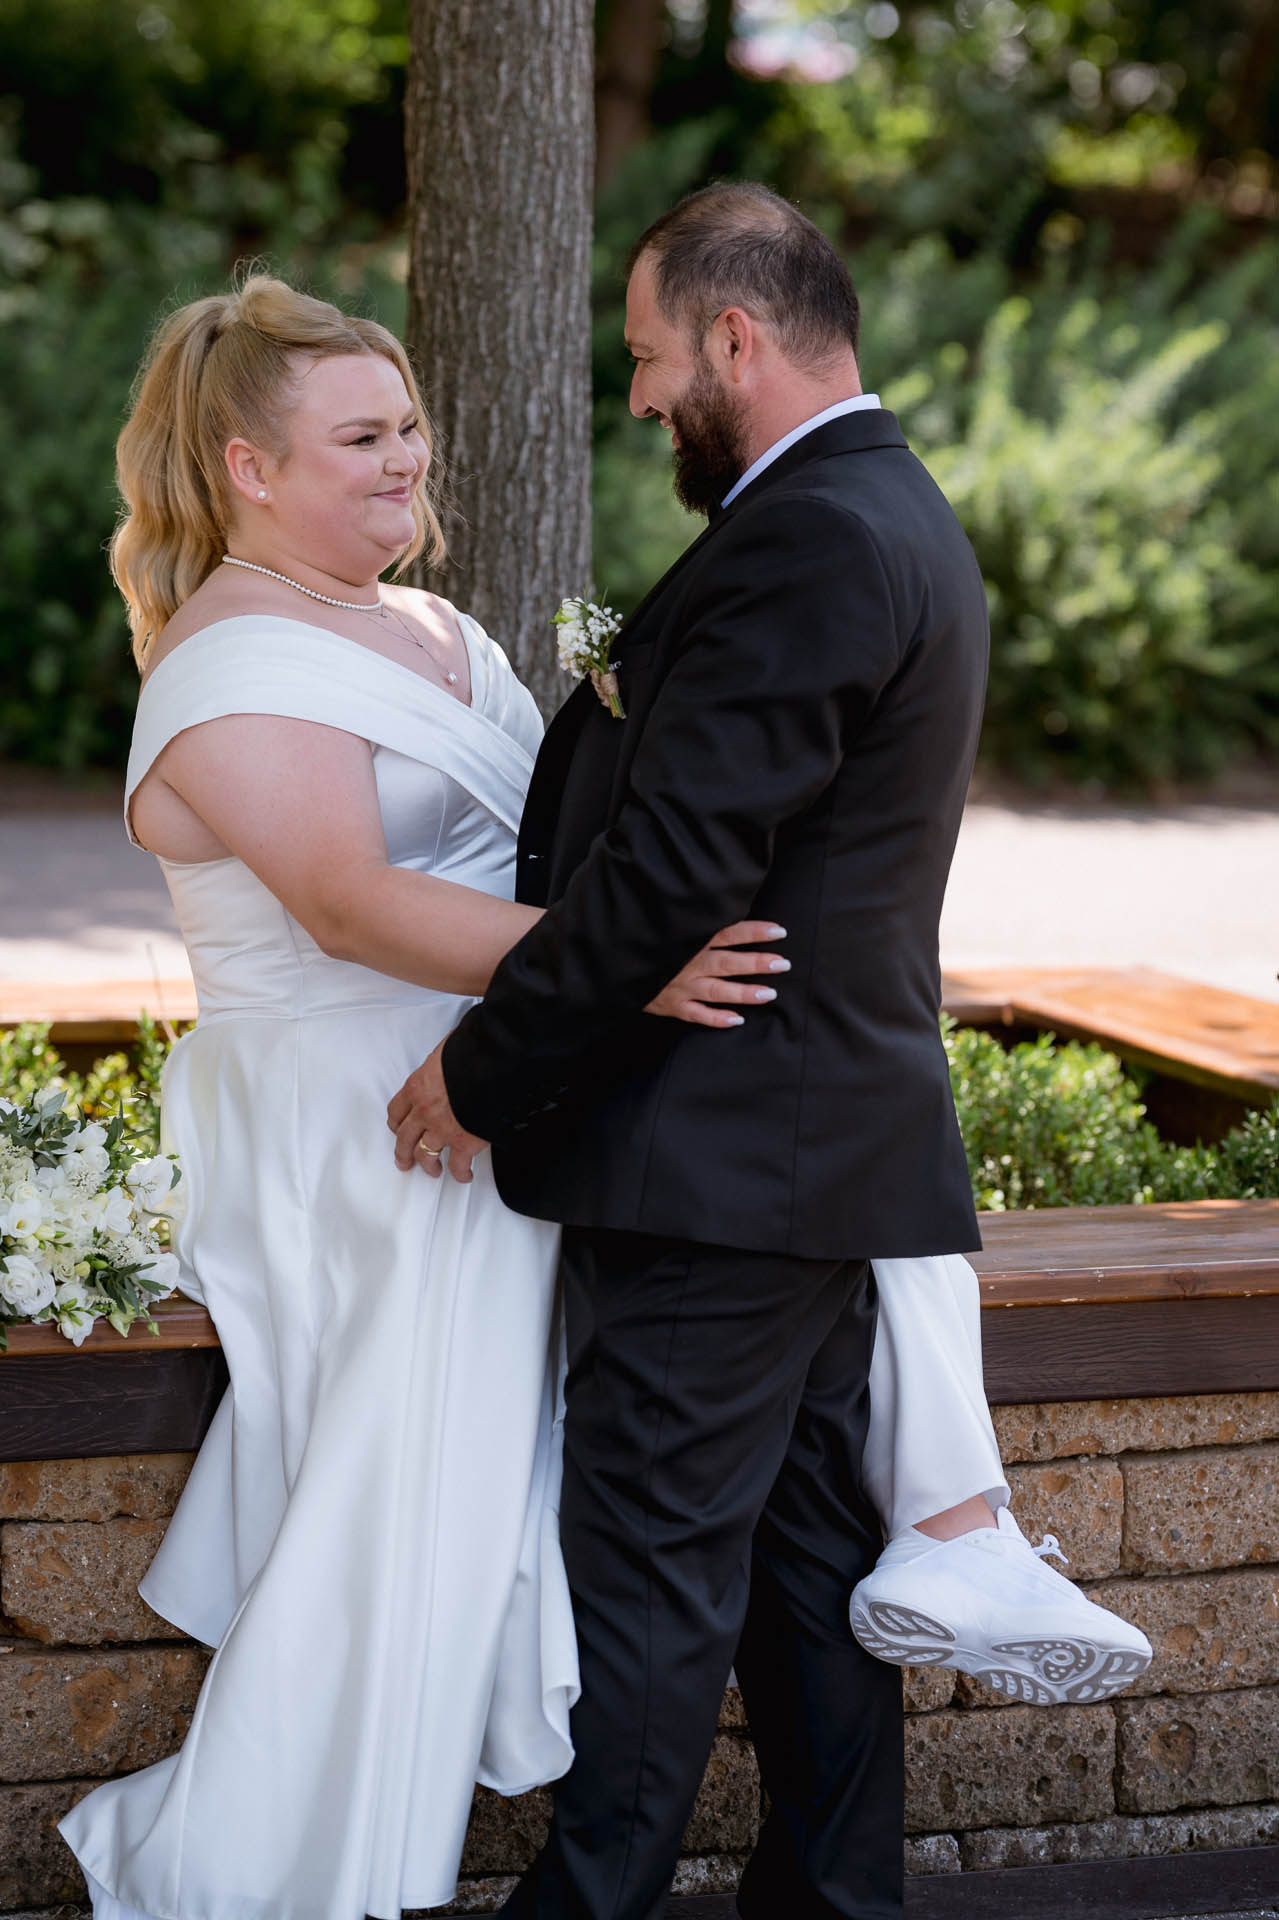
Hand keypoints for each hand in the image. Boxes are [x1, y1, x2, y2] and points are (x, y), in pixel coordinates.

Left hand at [387, 1041, 488, 1181]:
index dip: (396, 1123)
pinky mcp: (464, 1143)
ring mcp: (442, 1130)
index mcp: (417, 1087)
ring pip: (426, 1155)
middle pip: (404, 1138)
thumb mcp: (448, 1049)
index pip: (397, 1110)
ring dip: (428, 1166)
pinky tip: (464, 1175)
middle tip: (404, 1160)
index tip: (397, 1127)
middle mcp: (424, 1112)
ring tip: (432, 1171)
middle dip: (403, 1152)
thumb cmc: (473, 1052)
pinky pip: (458, 1165)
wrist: (493, 1065)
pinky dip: (461, 1173)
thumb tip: (453, 1052)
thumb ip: (444, 1060)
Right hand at [645, 920, 788, 1028]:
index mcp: (692, 940)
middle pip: (728, 962)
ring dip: (743, 992)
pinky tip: (738, 1020)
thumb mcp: (674, 927)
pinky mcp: (672, 1005)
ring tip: (769, 994)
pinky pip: (697, 1014)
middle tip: (783, 964)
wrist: (618, 965)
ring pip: (717, 990)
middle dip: (756, 963)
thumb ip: (701, 925)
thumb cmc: (654, 943)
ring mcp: (681, 986)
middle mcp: (689, 962)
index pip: (728, 933)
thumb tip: (732, 915)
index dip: (753, 932)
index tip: (779, 931)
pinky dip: (716, 1019)